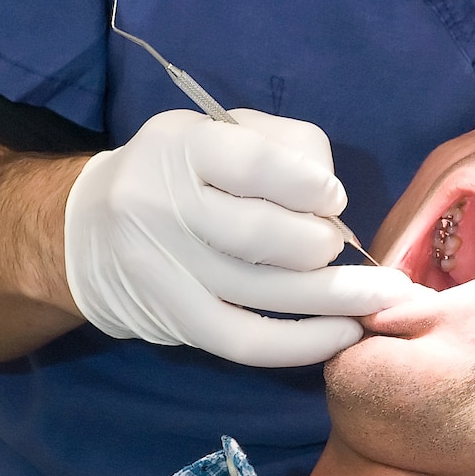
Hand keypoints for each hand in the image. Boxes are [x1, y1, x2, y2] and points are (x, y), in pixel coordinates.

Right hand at [63, 108, 416, 364]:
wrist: (90, 231)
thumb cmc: (181, 172)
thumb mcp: (221, 132)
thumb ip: (283, 147)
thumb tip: (333, 203)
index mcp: (179, 147)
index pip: (253, 164)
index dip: (308, 184)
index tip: (335, 198)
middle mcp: (160, 205)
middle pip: (259, 233)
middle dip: (321, 244)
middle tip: (349, 249)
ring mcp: (163, 268)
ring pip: (261, 288)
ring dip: (335, 297)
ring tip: (383, 296)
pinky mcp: (173, 319)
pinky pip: (245, 340)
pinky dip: (302, 342)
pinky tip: (344, 333)